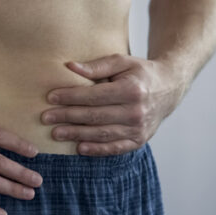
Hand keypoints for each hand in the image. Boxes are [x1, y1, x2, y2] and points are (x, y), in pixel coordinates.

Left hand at [41, 54, 185, 155]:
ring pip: (101, 134)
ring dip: (76, 135)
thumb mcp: (122, 62)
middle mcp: (136, 112)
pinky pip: (114, 148)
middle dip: (67, 117)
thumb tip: (69, 67)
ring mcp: (139, 129)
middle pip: (94, 117)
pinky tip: (79, 148)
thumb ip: (96, 66)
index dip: (70, 97)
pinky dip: (96, 150)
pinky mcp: (139, 141)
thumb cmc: (140, 73)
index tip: (50, 98)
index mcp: (132, 90)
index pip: (93, 96)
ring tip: (55, 133)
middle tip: (46, 118)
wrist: (169, 89)